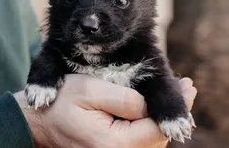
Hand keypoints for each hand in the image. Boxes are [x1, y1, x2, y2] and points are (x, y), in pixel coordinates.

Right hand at [15, 74, 196, 147]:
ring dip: (163, 117)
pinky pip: (140, 140)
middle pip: (158, 137)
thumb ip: (121, 99)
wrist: (40, 122)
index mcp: (114, 144)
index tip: (189, 87)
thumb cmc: (62, 103)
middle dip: (174, 112)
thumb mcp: (89, 90)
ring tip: (177, 93)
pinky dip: (151, 124)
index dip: (177, 107)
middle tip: (187, 87)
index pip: (156, 128)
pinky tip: (154, 108)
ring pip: (151, 140)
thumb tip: (146, 106)